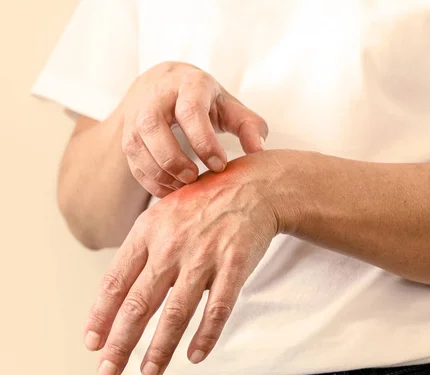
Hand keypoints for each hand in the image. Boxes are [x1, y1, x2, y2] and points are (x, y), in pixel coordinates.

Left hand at [83, 153, 279, 374]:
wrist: (254, 186)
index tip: (93, 342)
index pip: (116, 282)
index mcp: (148, 231)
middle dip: (120, 343)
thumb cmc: (205, 202)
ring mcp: (204, 257)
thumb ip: (142, 247)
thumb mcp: (164, 212)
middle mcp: (171, 245)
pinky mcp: (234, 265)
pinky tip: (196, 355)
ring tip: (151, 371)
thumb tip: (118, 291)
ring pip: (176, 313)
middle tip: (108, 370)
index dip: (101, 316)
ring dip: (160, 348)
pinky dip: (205, 336)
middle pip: (139, 304)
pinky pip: (217, 309)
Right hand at [121, 61, 267, 197]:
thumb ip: (249, 126)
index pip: (190, 111)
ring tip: (184, 186)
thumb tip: (259, 151)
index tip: (219, 165)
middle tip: (196, 178)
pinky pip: (131, 160)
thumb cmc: (205, 101)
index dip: (204, 142)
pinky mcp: (126, 133)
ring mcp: (136, 113)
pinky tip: (171, 190)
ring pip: (136, 143)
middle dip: (174, 159)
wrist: (163, 85)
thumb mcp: (230, 106)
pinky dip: (150, 180)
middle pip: (153, 126)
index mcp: (189, 84)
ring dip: (159, 171)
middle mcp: (156, 95)